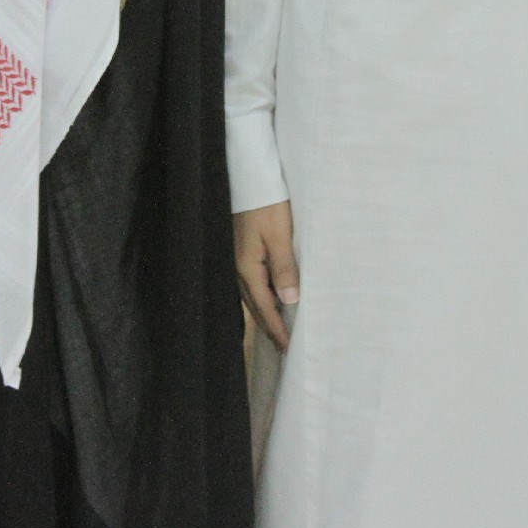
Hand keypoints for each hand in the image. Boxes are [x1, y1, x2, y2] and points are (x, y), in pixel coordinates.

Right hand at [233, 200, 299, 350]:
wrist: (249, 180)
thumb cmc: (267, 205)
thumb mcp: (279, 235)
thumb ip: (284, 268)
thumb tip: (289, 300)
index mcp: (248, 268)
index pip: (264, 307)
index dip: (277, 328)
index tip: (287, 347)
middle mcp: (239, 268)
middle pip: (255, 306)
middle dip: (269, 326)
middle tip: (283, 347)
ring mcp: (238, 260)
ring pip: (253, 295)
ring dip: (266, 313)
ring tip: (278, 329)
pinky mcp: (242, 251)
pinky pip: (253, 283)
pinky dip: (263, 297)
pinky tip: (272, 298)